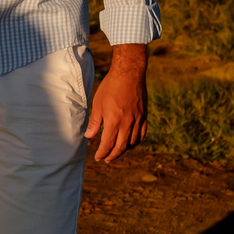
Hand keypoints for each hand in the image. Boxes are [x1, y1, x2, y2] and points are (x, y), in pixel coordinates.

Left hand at [85, 43, 147, 162]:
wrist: (129, 74)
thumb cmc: (110, 87)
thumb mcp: (98, 103)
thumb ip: (95, 122)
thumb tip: (89, 137)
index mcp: (114, 120)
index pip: (108, 143)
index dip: (102, 153)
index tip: (98, 157)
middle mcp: (127, 123)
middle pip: (121, 146)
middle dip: (112, 155)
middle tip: (106, 159)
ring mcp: (138, 120)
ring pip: (132, 142)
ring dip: (123, 150)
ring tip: (116, 152)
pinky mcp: (144, 116)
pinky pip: (141, 134)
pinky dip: (135, 142)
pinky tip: (130, 143)